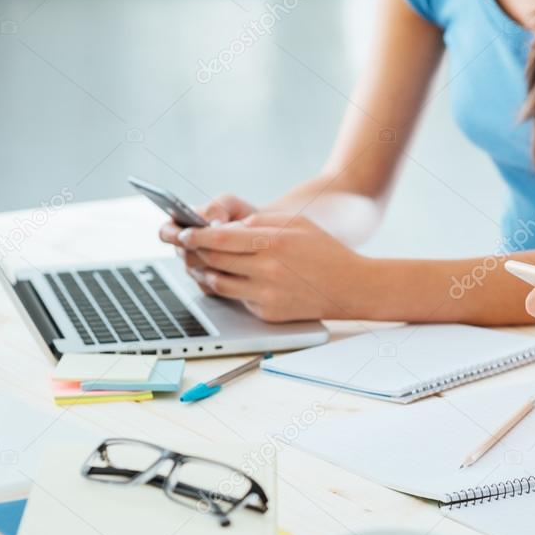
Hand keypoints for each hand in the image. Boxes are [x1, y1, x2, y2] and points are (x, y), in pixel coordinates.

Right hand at [159, 194, 257, 294]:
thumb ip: (217, 207)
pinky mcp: (210, 284)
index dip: (172, 234)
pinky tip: (241, 270)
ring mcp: (198, 268)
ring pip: (198, 272)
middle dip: (201, 250)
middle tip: (219, 246)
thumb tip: (212, 224)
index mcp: (184, 226)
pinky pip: (211, 285)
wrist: (263, 234)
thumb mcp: (230, 204)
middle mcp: (188, 249)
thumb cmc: (242, 215)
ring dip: (215, 265)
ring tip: (238, 256)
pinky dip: (225, 278)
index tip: (185, 234)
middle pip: (185, 255)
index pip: (167, 232)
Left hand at [175, 212, 361, 321]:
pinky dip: (231, 288)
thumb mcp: (297, 223)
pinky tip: (233, 278)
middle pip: (213, 261)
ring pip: (218, 283)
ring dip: (206, 272)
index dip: (195, 236)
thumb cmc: (324, 251)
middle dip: (196, 252)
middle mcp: (266, 271)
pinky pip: (237, 299)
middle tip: (187, 247)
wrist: (350, 287)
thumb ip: (261, 220)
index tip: (183, 233)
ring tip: (205, 263)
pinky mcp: (267, 313)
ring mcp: (266, 295)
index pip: (219, 239)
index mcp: (273, 243)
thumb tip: (228, 228)